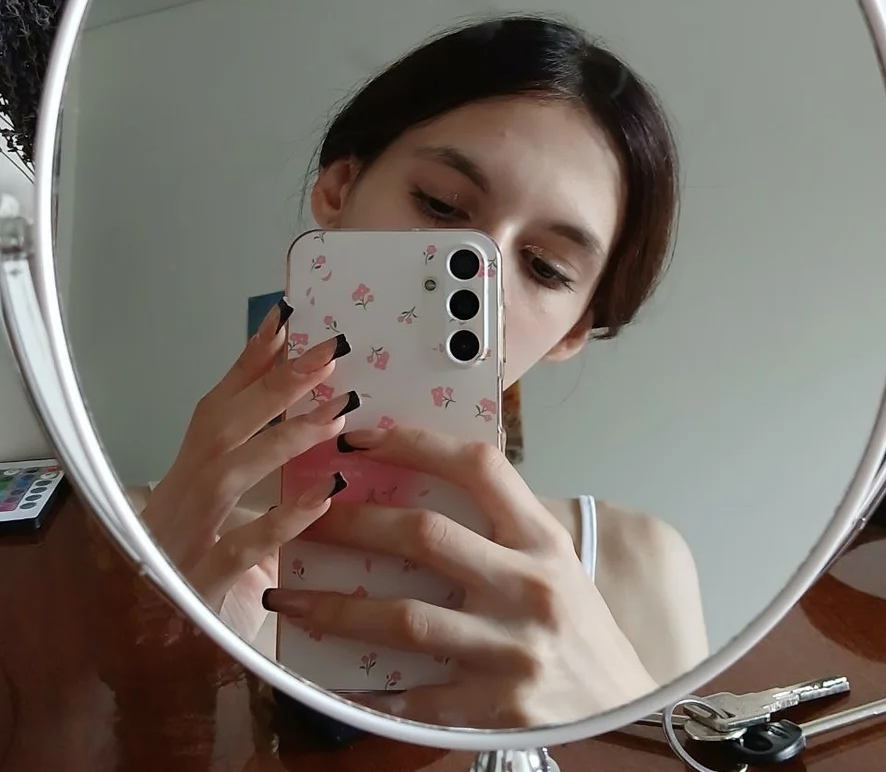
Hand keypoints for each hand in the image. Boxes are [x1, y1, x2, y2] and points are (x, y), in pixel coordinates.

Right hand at [141, 303, 352, 630]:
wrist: (139, 645)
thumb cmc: (192, 565)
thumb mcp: (225, 509)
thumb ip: (258, 462)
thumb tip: (305, 405)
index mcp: (188, 471)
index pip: (218, 403)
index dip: (250, 359)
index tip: (285, 318)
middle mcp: (181, 494)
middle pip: (224, 425)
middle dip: (276, 383)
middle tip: (330, 351)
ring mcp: (186, 536)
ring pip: (230, 474)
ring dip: (284, 437)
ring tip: (338, 412)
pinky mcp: (200, 582)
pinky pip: (243, 546)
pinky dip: (285, 519)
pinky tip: (327, 497)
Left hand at [262, 426, 656, 726]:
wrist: (622, 708)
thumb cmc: (576, 624)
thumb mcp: (552, 561)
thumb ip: (498, 525)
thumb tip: (416, 483)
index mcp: (541, 538)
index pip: (480, 467)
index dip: (418, 443)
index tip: (363, 437)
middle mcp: (529, 585)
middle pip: (426, 535)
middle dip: (354, 522)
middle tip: (304, 516)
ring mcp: (512, 648)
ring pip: (406, 618)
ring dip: (336, 607)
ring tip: (288, 599)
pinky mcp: (496, 706)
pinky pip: (417, 697)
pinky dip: (370, 690)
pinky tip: (329, 679)